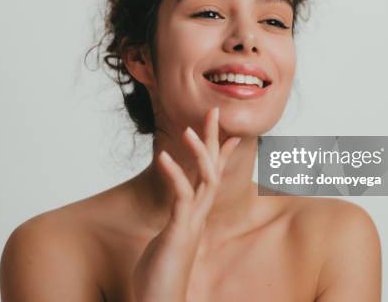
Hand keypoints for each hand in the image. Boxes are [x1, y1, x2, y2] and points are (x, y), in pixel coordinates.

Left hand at [132, 106, 240, 301]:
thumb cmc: (160, 277)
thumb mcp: (169, 243)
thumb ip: (176, 227)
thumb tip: (177, 220)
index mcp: (196, 215)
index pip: (212, 176)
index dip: (219, 153)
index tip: (226, 133)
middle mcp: (199, 215)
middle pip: (213, 169)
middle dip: (214, 139)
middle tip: (215, 111)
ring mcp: (192, 222)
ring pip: (204, 179)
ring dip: (199, 152)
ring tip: (189, 129)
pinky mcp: (180, 230)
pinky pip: (181, 196)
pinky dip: (173, 174)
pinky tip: (163, 157)